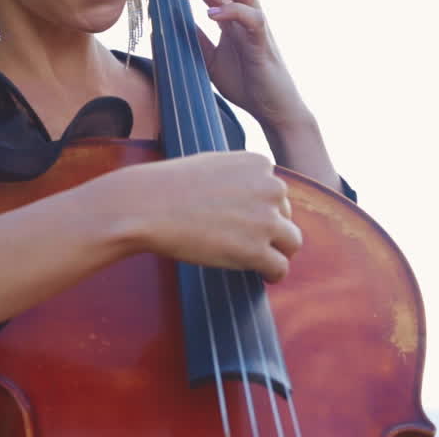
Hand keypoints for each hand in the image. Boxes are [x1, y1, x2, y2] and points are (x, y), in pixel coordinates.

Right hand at [109, 151, 301, 281]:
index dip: (260, 208)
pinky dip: (273, 274)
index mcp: (259, 163)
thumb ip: (241, 175)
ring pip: (291, 242)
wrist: (146, 206)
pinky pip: (280, 268)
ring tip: (258, 260)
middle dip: (269, 228)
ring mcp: (266, 219)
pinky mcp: (256, 250)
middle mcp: (270, 187)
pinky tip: (261, 275)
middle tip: (242, 240)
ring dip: (278, 251)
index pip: (276, 191)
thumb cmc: (171, 186)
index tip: (240, 219)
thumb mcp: (213, 164)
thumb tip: (259, 197)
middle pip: (286, 215)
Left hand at [161, 0, 312, 130]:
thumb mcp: (209, 58)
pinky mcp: (262, 42)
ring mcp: (257, 25)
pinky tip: (211, 16)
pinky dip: (231, 11)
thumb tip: (166, 22)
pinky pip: (253, 17)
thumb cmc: (245, 81)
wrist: (272, 108)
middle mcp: (247, 12)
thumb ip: (194, 38)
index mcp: (232, 14)